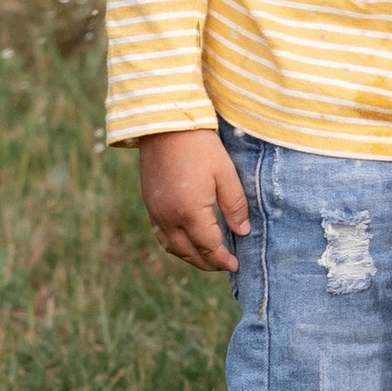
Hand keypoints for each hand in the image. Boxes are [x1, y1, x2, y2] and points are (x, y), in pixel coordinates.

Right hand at [139, 127, 249, 271]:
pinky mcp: (149, 204)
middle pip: (189, 253)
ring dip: (190, 256)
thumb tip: (242, 232)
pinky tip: (187, 240)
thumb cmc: (199, 146)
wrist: (164, 125)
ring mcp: (156, 212)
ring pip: (172, 247)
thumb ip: (234, 206)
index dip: (222, 259)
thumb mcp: (225, 173)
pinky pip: (161, 234)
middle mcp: (169, 218)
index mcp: (190, 213)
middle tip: (224, 264)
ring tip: (207, 257)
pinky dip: (176, 244)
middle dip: (208, 263)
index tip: (236, 265)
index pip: (209, 247)